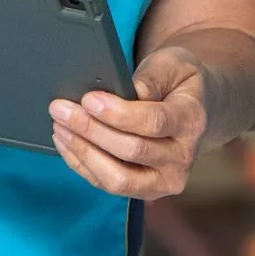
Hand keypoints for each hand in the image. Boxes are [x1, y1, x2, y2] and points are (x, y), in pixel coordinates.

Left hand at [50, 45, 209, 198]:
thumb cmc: (179, 82)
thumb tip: (129, 93)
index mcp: (192, 121)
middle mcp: (183, 157)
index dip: (118, 113)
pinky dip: (82, 164)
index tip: (88, 99)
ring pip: (117, 178)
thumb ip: (153, 76)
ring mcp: (164, 180)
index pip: (154, 122)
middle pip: (131, 150)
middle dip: (91, 129)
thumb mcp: (173, 64)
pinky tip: (66, 142)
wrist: (195, 110)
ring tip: (59, 127)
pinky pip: (107, 184)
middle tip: (60, 109)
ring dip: (83, 152)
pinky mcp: (145, 191)